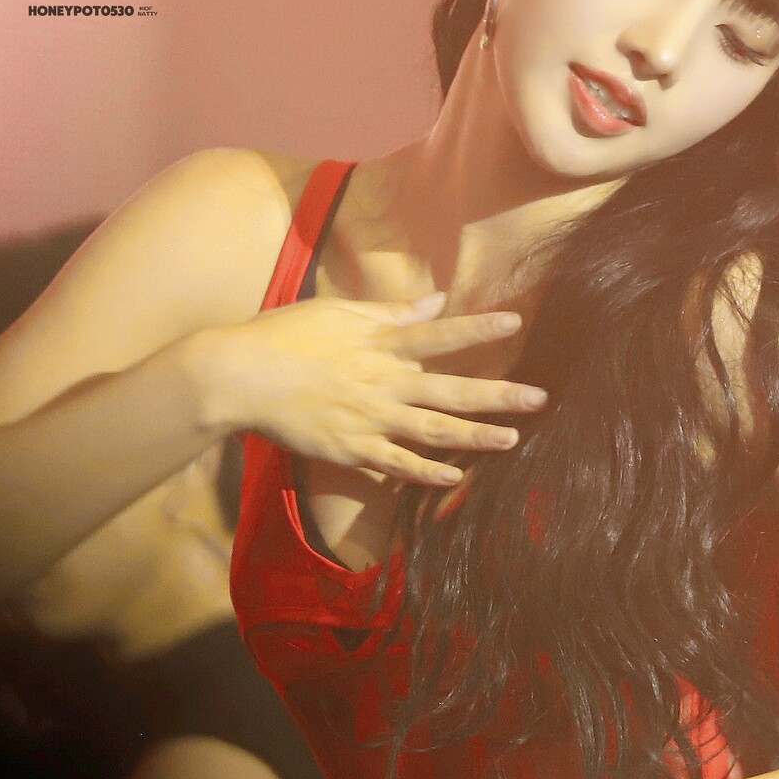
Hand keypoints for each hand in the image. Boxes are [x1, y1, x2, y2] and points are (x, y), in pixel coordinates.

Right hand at [211, 291, 547, 484]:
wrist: (238, 375)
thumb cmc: (283, 336)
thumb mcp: (338, 313)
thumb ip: (390, 312)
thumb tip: (435, 300)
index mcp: (380, 344)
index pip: (440, 333)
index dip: (479, 327)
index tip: (516, 321)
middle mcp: (383, 382)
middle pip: (451, 390)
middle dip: (499, 395)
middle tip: (540, 398)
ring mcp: (368, 419)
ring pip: (433, 432)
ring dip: (476, 437)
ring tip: (512, 439)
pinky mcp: (350, 449)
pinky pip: (397, 465)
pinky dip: (428, 473)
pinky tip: (457, 478)